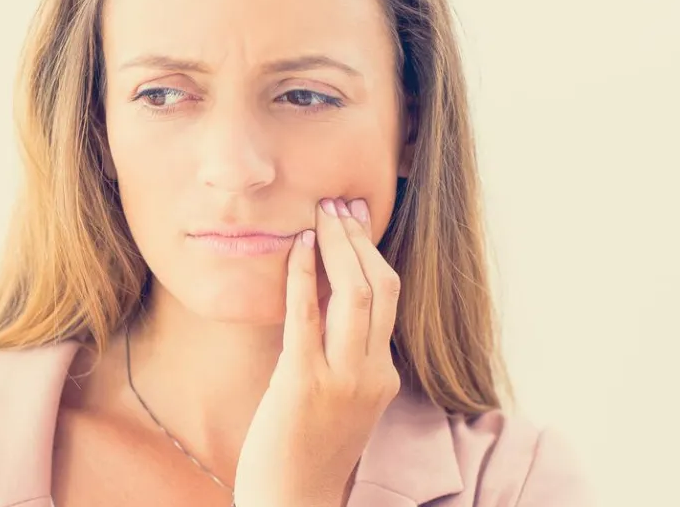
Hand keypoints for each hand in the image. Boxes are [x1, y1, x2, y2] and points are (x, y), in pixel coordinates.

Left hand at [234, 197, 401, 506]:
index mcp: (382, 376)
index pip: (387, 299)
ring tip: (321, 213)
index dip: (371, 253)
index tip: (355, 219)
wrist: (292, 505)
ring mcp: (342, 380)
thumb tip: (322, 304)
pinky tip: (296, 247)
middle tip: (340, 203)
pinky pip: (307, 318)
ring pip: (355, 295)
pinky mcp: (303, 385)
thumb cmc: (305, 454)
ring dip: (337, 246)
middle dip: (359, 239)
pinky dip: (304, 276)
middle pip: (379, 288)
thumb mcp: (337, 402)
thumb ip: (340, 358)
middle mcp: (371, 374)